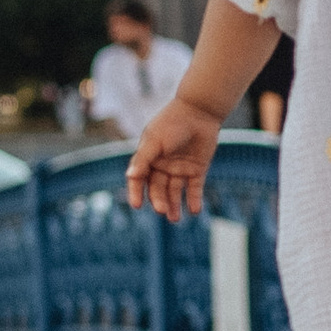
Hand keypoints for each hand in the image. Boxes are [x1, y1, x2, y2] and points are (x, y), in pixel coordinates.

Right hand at [127, 95, 223, 220]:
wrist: (199, 111)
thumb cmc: (172, 123)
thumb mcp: (155, 140)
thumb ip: (143, 159)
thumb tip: (130, 176)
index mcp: (149, 158)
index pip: (139, 179)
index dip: (137, 192)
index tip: (136, 205)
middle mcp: (163, 165)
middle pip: (158, 188)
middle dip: (159, 201)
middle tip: (161, 211)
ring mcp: (180, 168)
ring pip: (174, 192)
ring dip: (174, 205)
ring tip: (175, 218)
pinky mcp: (197, 169)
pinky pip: (194, 189)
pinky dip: (193, 200)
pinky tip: (194, 211)